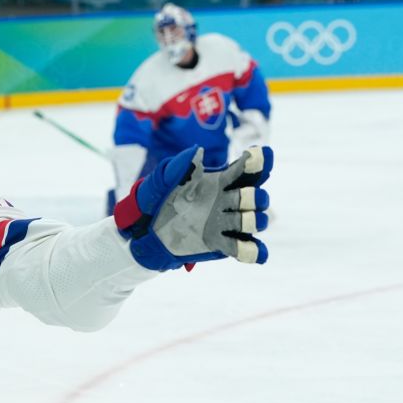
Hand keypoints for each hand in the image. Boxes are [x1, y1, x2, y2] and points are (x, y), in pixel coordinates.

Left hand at [114, 146, 271, 270]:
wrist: (144, 227)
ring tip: (242, 220)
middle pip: (256, 196)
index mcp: (218, 181)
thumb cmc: (156, 196)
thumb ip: (180, 164)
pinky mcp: (220, 243)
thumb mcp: (163, 178)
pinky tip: (255, 252)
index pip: (245, 169)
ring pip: (254, 221)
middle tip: (243, 197)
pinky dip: (253, 251)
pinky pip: (244, 248)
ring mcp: (226, 223)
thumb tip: (198, 151)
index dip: (258, 162)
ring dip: (254, 220)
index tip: (254, 157)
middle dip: (255, 197)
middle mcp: (227, 201)